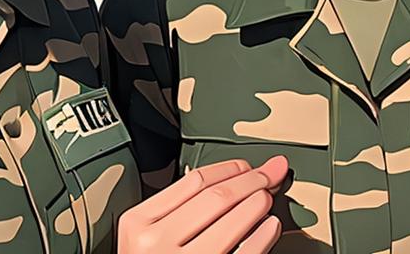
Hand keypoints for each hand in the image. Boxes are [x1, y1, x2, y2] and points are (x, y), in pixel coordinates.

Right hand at [118, 156, 288, 252]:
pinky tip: (270, 228)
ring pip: (231, 220)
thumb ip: (176, 209)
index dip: (229, 169)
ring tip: (268, 200)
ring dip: (258, 204)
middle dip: (251, 181)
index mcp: (138, 223)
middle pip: (216, 197)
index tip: (247, 166)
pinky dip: (263, 237)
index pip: (194, 180)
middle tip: (269, 176)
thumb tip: (232, 176)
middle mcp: (156, 243)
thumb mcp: (146, 238)